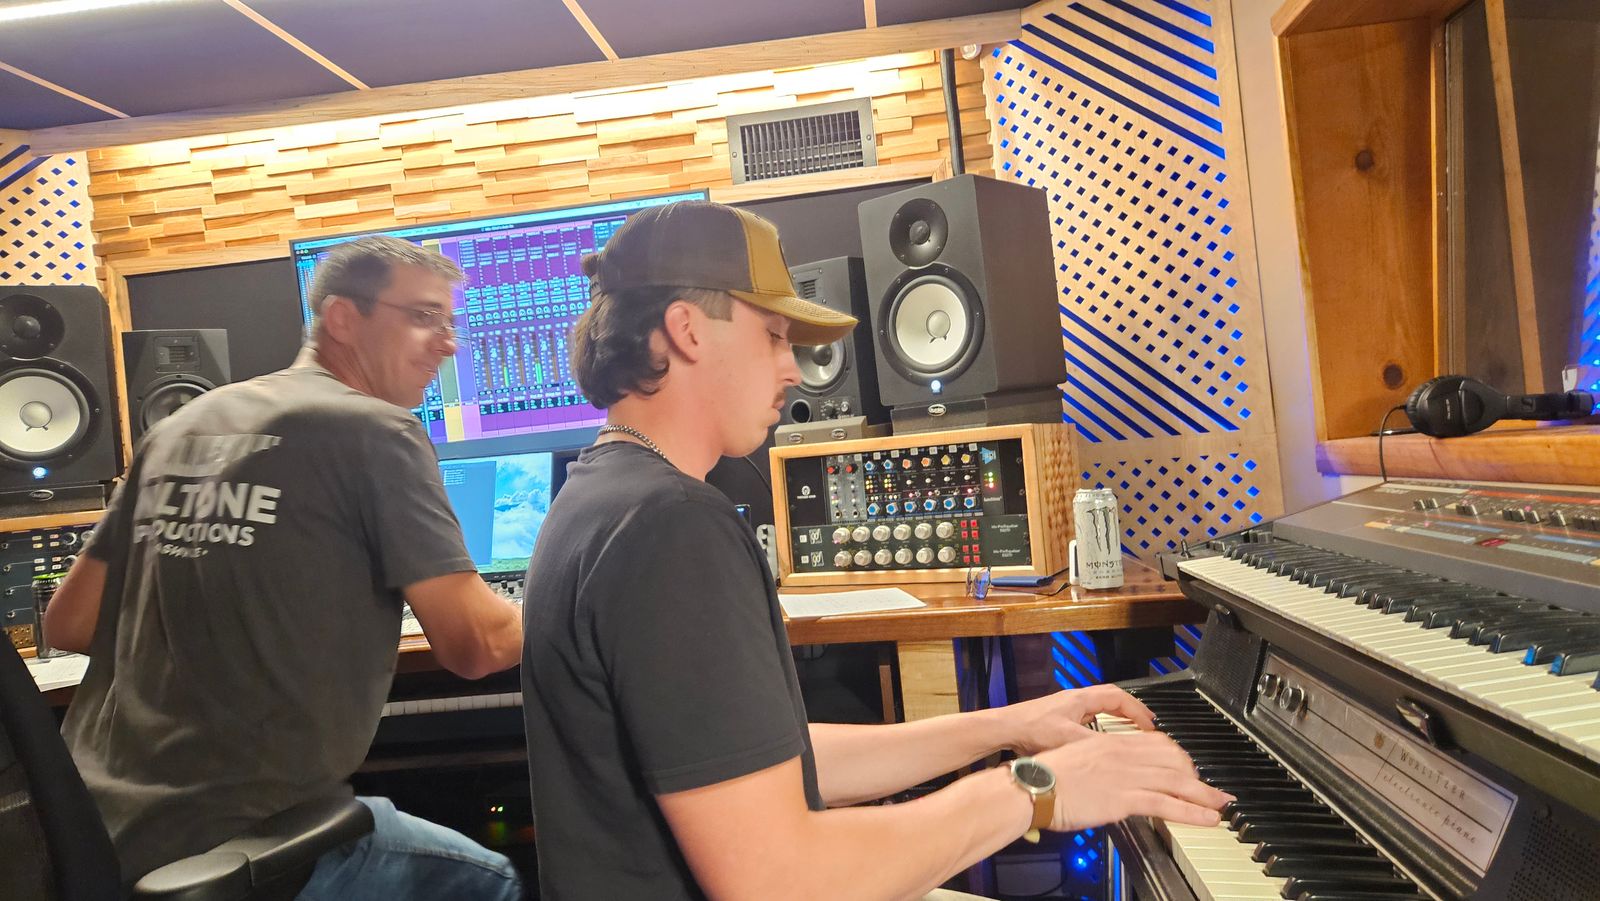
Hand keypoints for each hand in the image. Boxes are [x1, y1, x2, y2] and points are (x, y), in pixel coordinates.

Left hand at [999, 684, 1156, 754]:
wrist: (1004, 729)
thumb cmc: (1031, 729)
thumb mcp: (1068, 739)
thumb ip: (1093, 744)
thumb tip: (1117, 752)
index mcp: (1081, 699)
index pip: (1119, 697)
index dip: (1137, 710)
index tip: (1150, 725)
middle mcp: (1075, 699)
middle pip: (1111, 698)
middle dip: (1131, 710)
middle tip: (1146, 725)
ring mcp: (1066, 707)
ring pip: (1099, 707)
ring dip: (1116, 717)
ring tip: (1130, 731)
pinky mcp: (1058, 718)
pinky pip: (1088, 717)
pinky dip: (1101, 725)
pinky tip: (1102, 740)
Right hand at [1035, 730, 1231, 830]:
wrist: (1034, 785)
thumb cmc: (1046, 775)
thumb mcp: (1076, 759)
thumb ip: (1098, 763)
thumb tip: (1108, 775)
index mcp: (1112, 744)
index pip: (1157, 744)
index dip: (1179, 756)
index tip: (1187, 767)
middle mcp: (1124, 755)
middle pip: (1173, 761)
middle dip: (1197, 775)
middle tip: (1210, 788)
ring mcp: (1127, 776)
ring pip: (1177, 782)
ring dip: (1204, 795)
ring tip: (1220, 804)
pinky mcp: (1125, 798)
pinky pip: (1168, 804)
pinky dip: (1193, 812)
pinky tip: (1207, 818)